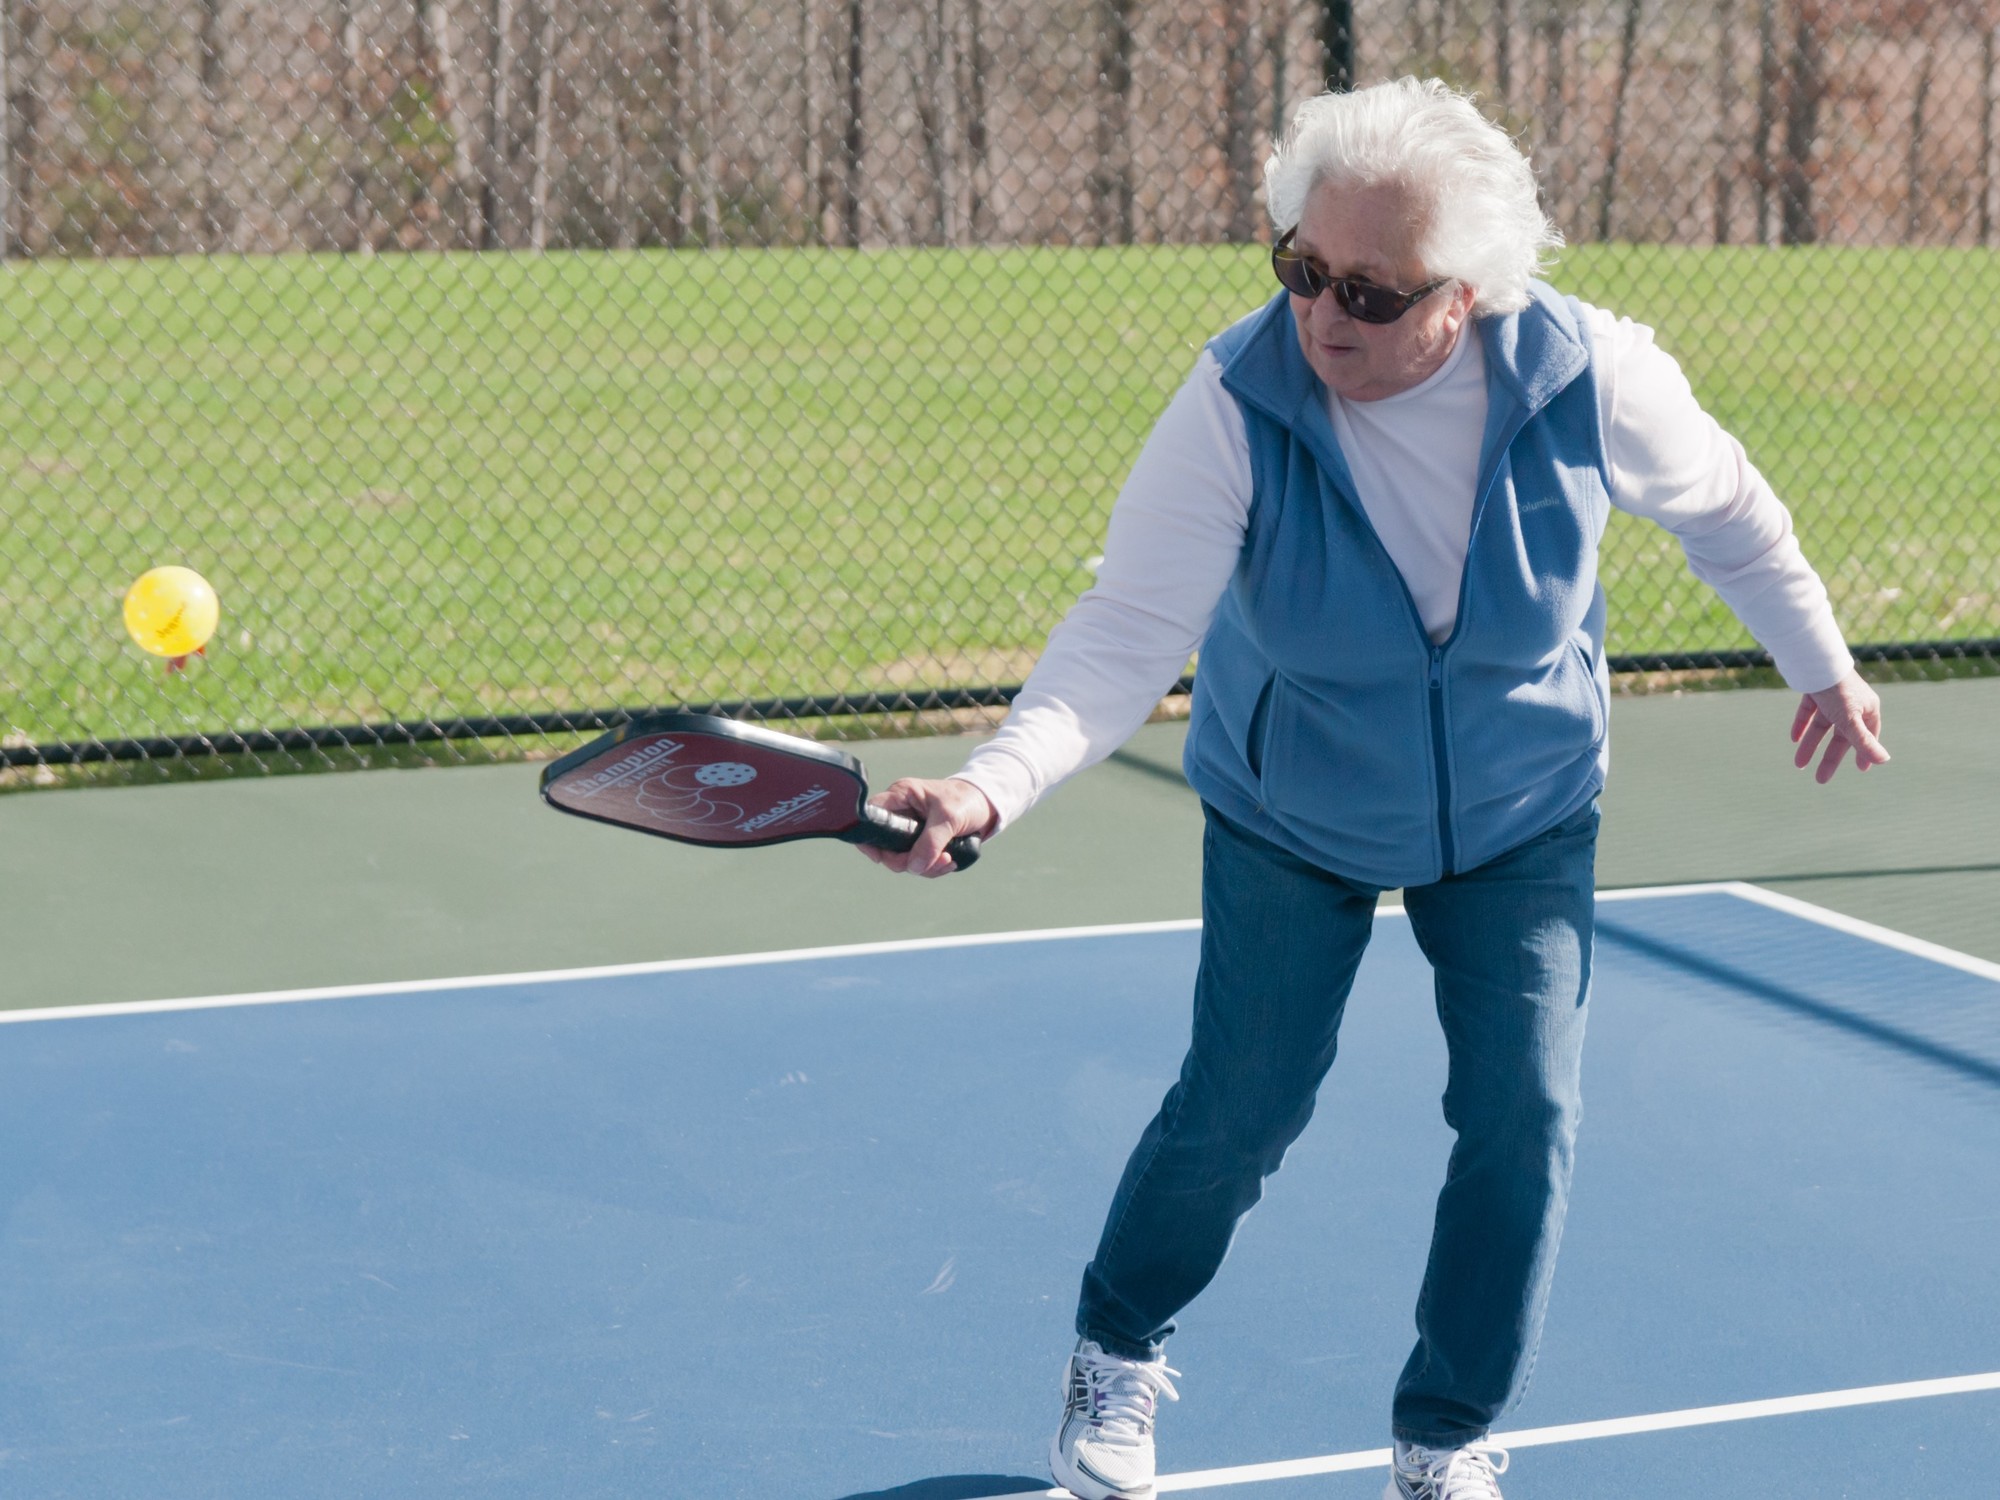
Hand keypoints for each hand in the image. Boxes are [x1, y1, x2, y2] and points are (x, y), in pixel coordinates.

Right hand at [860, 776, 997, 876]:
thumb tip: (914, 867)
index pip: (872, 815)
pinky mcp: (921, 841)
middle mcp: (901, 812)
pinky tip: (950, 862)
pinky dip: (932, 867)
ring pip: (903, 858)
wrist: (987, 805)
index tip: (880, 857)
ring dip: (925, 867)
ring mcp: (910, 828)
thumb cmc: (966, 800)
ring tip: (948, 861)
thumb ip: (932, 841)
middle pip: (885, 845)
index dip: (869, 838)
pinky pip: (918, 861)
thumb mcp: (949, 818)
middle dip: (907, 861)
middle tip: (930, 864)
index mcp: (901, 796)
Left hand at [1790, 670, 1889, 782]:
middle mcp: (1852, 703)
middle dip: (1830, 757)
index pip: (1868, 735)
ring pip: (1821, 725)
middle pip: (1841, 735)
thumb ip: (1864, 741)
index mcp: (1867, 708)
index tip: (1861, 769)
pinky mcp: (1814, 689)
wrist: (1815, 660)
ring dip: (1810, 744)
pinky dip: (1802, 724)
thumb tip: (1883, 761)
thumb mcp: (1850, 719)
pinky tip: (1793, 739)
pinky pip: (1808, 711)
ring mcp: (1832, 696)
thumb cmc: (1838, 690)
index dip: (1864, 751)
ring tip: (1798, 765)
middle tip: (1821, 779)